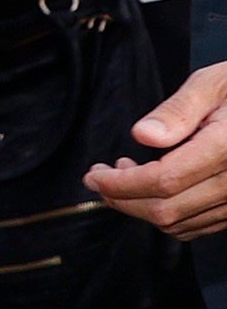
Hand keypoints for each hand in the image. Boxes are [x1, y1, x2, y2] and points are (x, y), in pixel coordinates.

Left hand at [89, 61, 226, 236]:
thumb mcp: (214, 83)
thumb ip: (177, 110)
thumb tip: (142, 135)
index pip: (163, 180)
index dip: (120, 184)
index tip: (94, 175)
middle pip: (167, 210)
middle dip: (122, 200)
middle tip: (100, 178)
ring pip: (180, 223)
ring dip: (142, 208)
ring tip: (126, 176)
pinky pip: (199, 225)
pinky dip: (168, 214)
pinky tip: (155, 189)